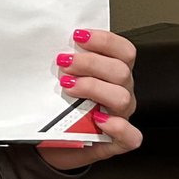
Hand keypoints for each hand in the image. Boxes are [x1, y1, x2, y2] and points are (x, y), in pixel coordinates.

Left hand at [38, 28, 142, 170]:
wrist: (51, 140)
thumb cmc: (57, 106)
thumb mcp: (60, 78)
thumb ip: (63, 60)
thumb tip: (48, 40)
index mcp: (111, 73)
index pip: (123, 51)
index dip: (104, 40)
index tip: (77, 36)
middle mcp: (120, 92)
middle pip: (121, 71)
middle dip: (90, 63)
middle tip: (64, 63)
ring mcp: (121, 117)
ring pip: (122, 98)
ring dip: (94, 88)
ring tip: (68, 87)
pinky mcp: (117, 142)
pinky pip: (131, 136)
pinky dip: (117, 127)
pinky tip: (99, 120)